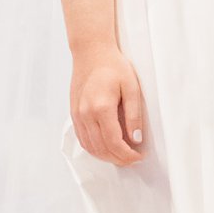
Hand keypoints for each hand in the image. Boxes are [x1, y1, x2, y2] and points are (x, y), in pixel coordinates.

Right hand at [70, 48, 145, 164]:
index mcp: (101, 108)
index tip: (139, 156)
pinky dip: (95, 149)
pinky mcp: (74, 114)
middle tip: (133, 159)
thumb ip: (134, 115)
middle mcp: (86, 114)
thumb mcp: (132, 87)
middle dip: (119, 159)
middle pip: (101, 149)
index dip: (127, 155)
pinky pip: (82, 139)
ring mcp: (77, 116)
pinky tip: (106, 148)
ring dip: (106, 157)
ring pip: (90, 147)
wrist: (91, 53)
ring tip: (122, 156)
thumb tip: (136, 139)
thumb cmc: (113, 66)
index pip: (114, 142)